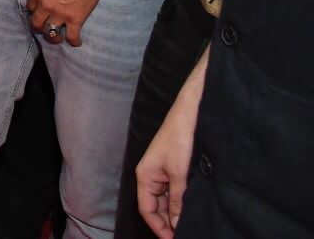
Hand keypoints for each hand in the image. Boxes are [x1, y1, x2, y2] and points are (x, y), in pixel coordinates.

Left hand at [26, 0, 103, 46]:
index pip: (29, 7)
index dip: (34, 9)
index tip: (37, 11)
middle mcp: (45, 6)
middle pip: (36, 23)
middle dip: (38, 27)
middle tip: (42, 28)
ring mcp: (60, 14)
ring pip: (51, 33)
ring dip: (52, 37)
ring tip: (56, 38)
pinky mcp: (75, 19)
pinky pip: (72, 36)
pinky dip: (74, 41)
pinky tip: (76, 42)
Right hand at [135, 97, 197, 237]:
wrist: (192, 112)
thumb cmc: (180, 136)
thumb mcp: (180, 173)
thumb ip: (178, 200)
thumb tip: (177, 224)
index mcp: (145, 176)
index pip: (147, 210)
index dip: (159, 228)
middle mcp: (152, 175)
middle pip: (156, 207)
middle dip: (168, 222)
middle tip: (187, 233)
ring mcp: (164, 171)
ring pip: (167, 200)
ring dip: (177, 212)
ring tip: (192, 224)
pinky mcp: (176, 167)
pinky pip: (176, 191)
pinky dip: (182, 202)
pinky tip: (193, 207)